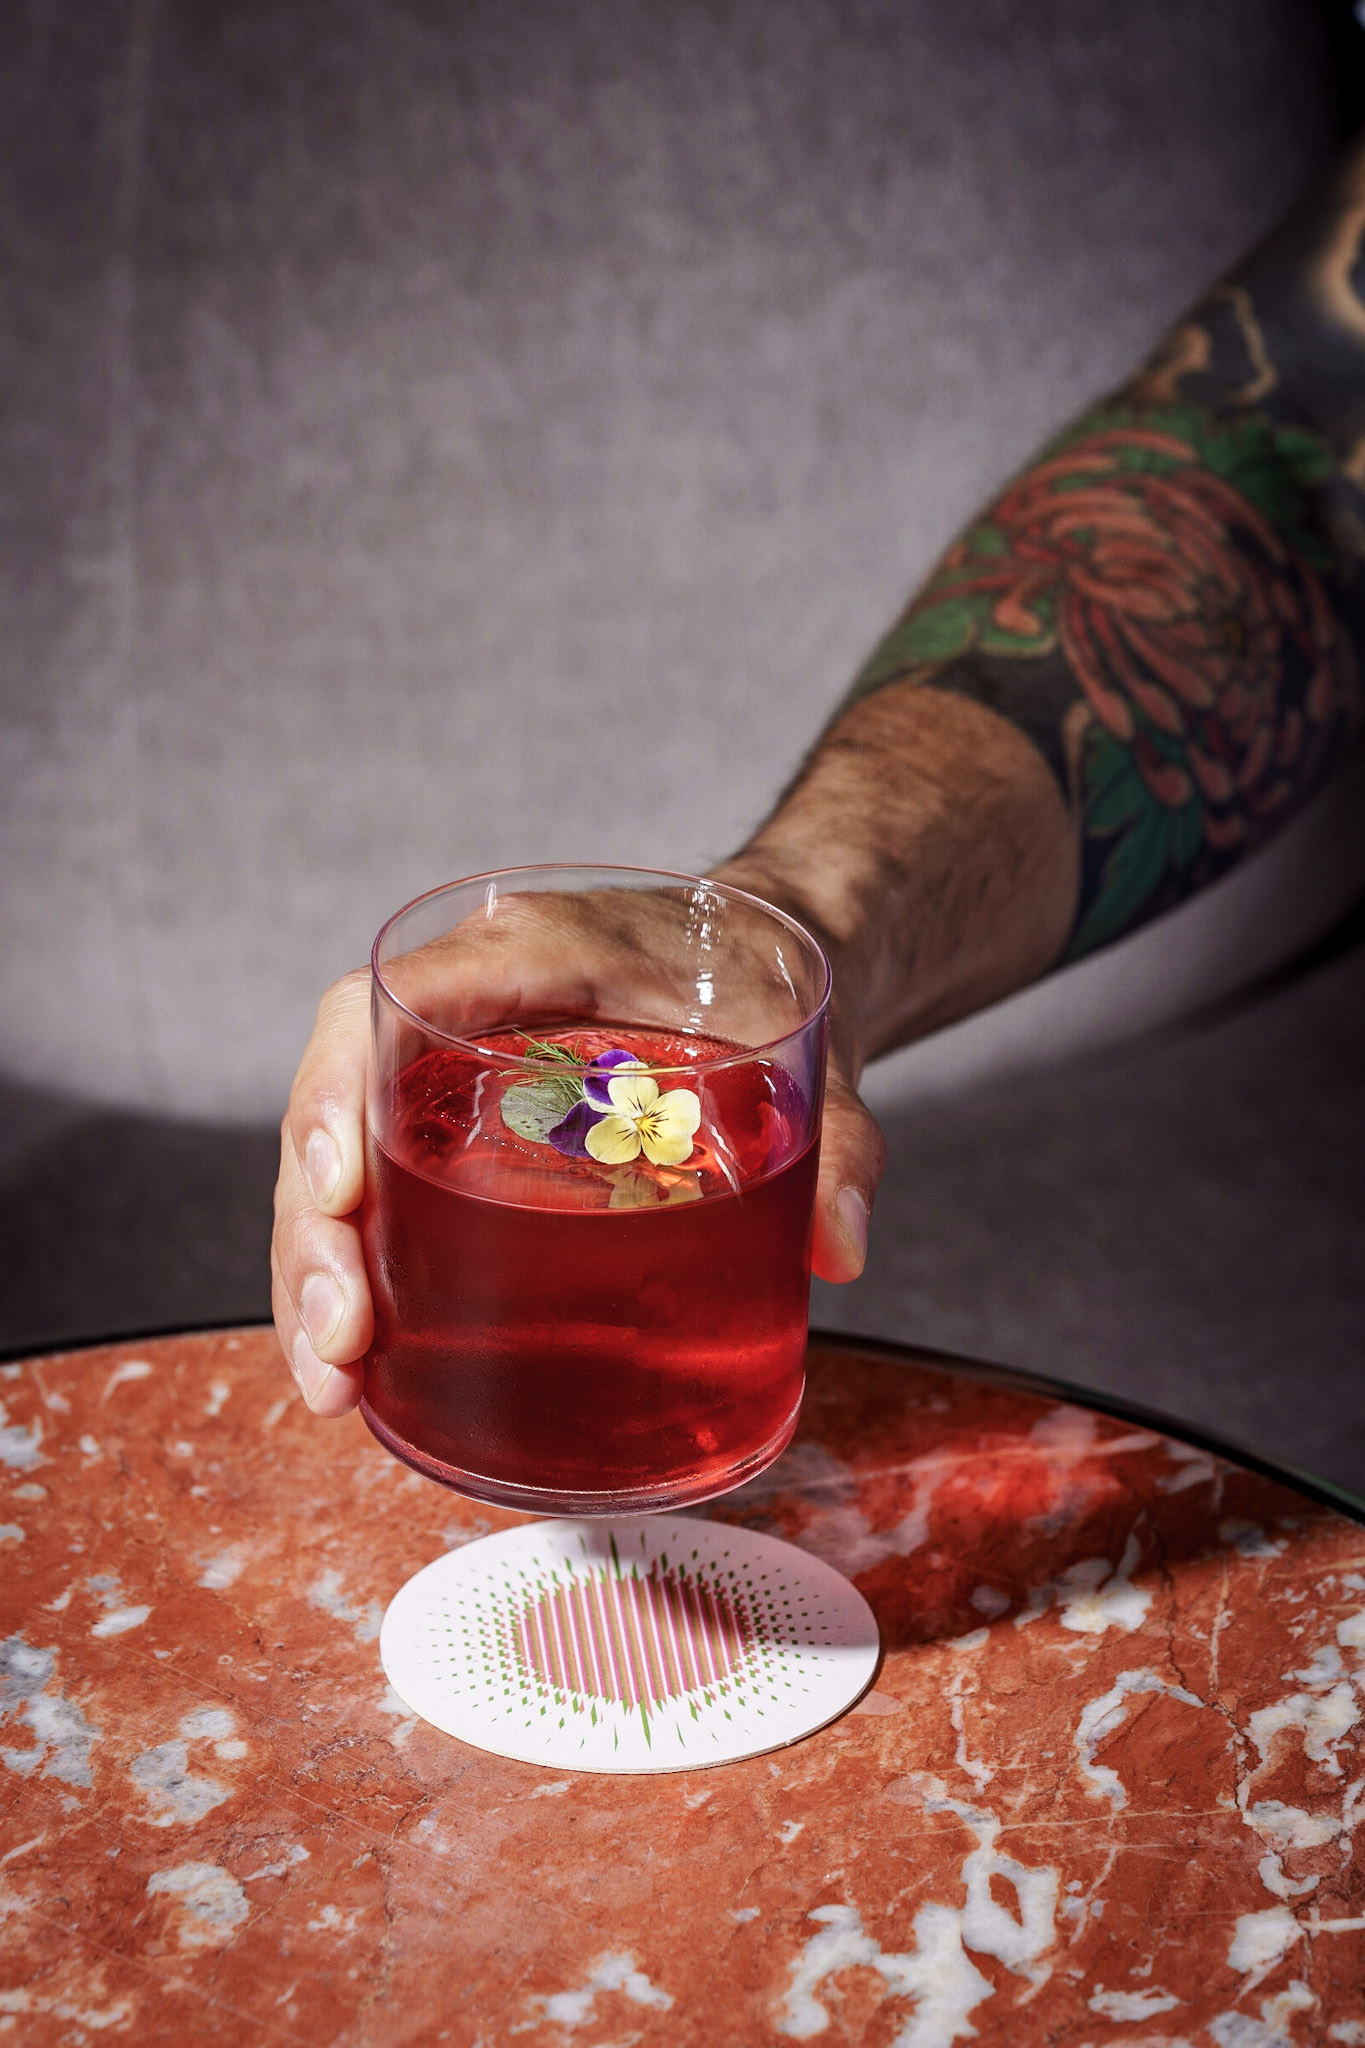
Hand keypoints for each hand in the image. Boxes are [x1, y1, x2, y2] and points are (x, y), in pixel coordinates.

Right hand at [271, 887, 886, 1417]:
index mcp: (530, 949)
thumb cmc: (759, 978)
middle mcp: (464, 1000)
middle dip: (317, 1229)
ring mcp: (447, 1065)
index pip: (392, 998)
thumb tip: (837, 1247)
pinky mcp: (456, 1122)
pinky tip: (360, 1365)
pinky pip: (382, 1187)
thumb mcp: (808, 1046)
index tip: (342, 1193)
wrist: (756, 953)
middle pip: (341, 1100)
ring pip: (343, 1159)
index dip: (339, 1093)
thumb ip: (834, 1136)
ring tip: (334, 1385)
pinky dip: (362, 1272)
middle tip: (341, 1345)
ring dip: (318, 1271)